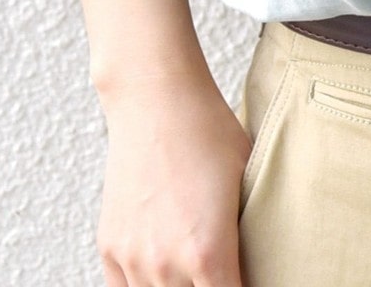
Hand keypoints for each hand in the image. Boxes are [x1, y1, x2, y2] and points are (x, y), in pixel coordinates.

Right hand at [95, 70, 253, 286]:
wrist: (159, 102)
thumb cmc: (210, 134)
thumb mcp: (248, 184)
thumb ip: (248, 236)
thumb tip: (259, 262)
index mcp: (208, 254)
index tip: (246, 279)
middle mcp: (166, 265)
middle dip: (211, 285)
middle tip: (221, 270)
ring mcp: (133, 259)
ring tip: (194, 269)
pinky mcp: (110, 247)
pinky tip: (162, 276)